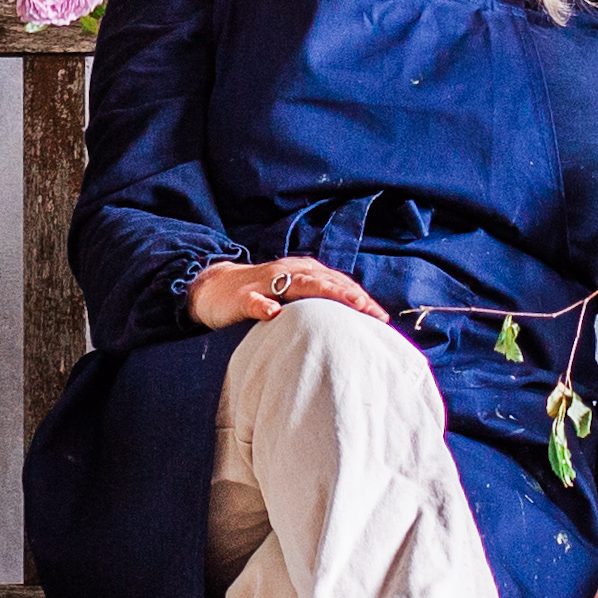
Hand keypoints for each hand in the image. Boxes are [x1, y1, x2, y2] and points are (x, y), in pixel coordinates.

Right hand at [189, 257, 399, 332]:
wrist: (214, 288)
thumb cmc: (260, 295)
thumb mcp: (292, 297)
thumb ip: (316, 305)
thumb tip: (348, 325)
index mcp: (304, 273)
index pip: (338, 284)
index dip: (361, 300)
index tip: (383, 319)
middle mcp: (290, 272)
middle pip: (325, 282)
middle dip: (351, 295)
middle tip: (373, 312)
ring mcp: (266, 283)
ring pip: (298, 285)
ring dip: (323, 292)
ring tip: (347, 303)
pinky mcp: (243, 297)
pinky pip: (255, 300)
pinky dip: (264, 305)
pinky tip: (273, 313)